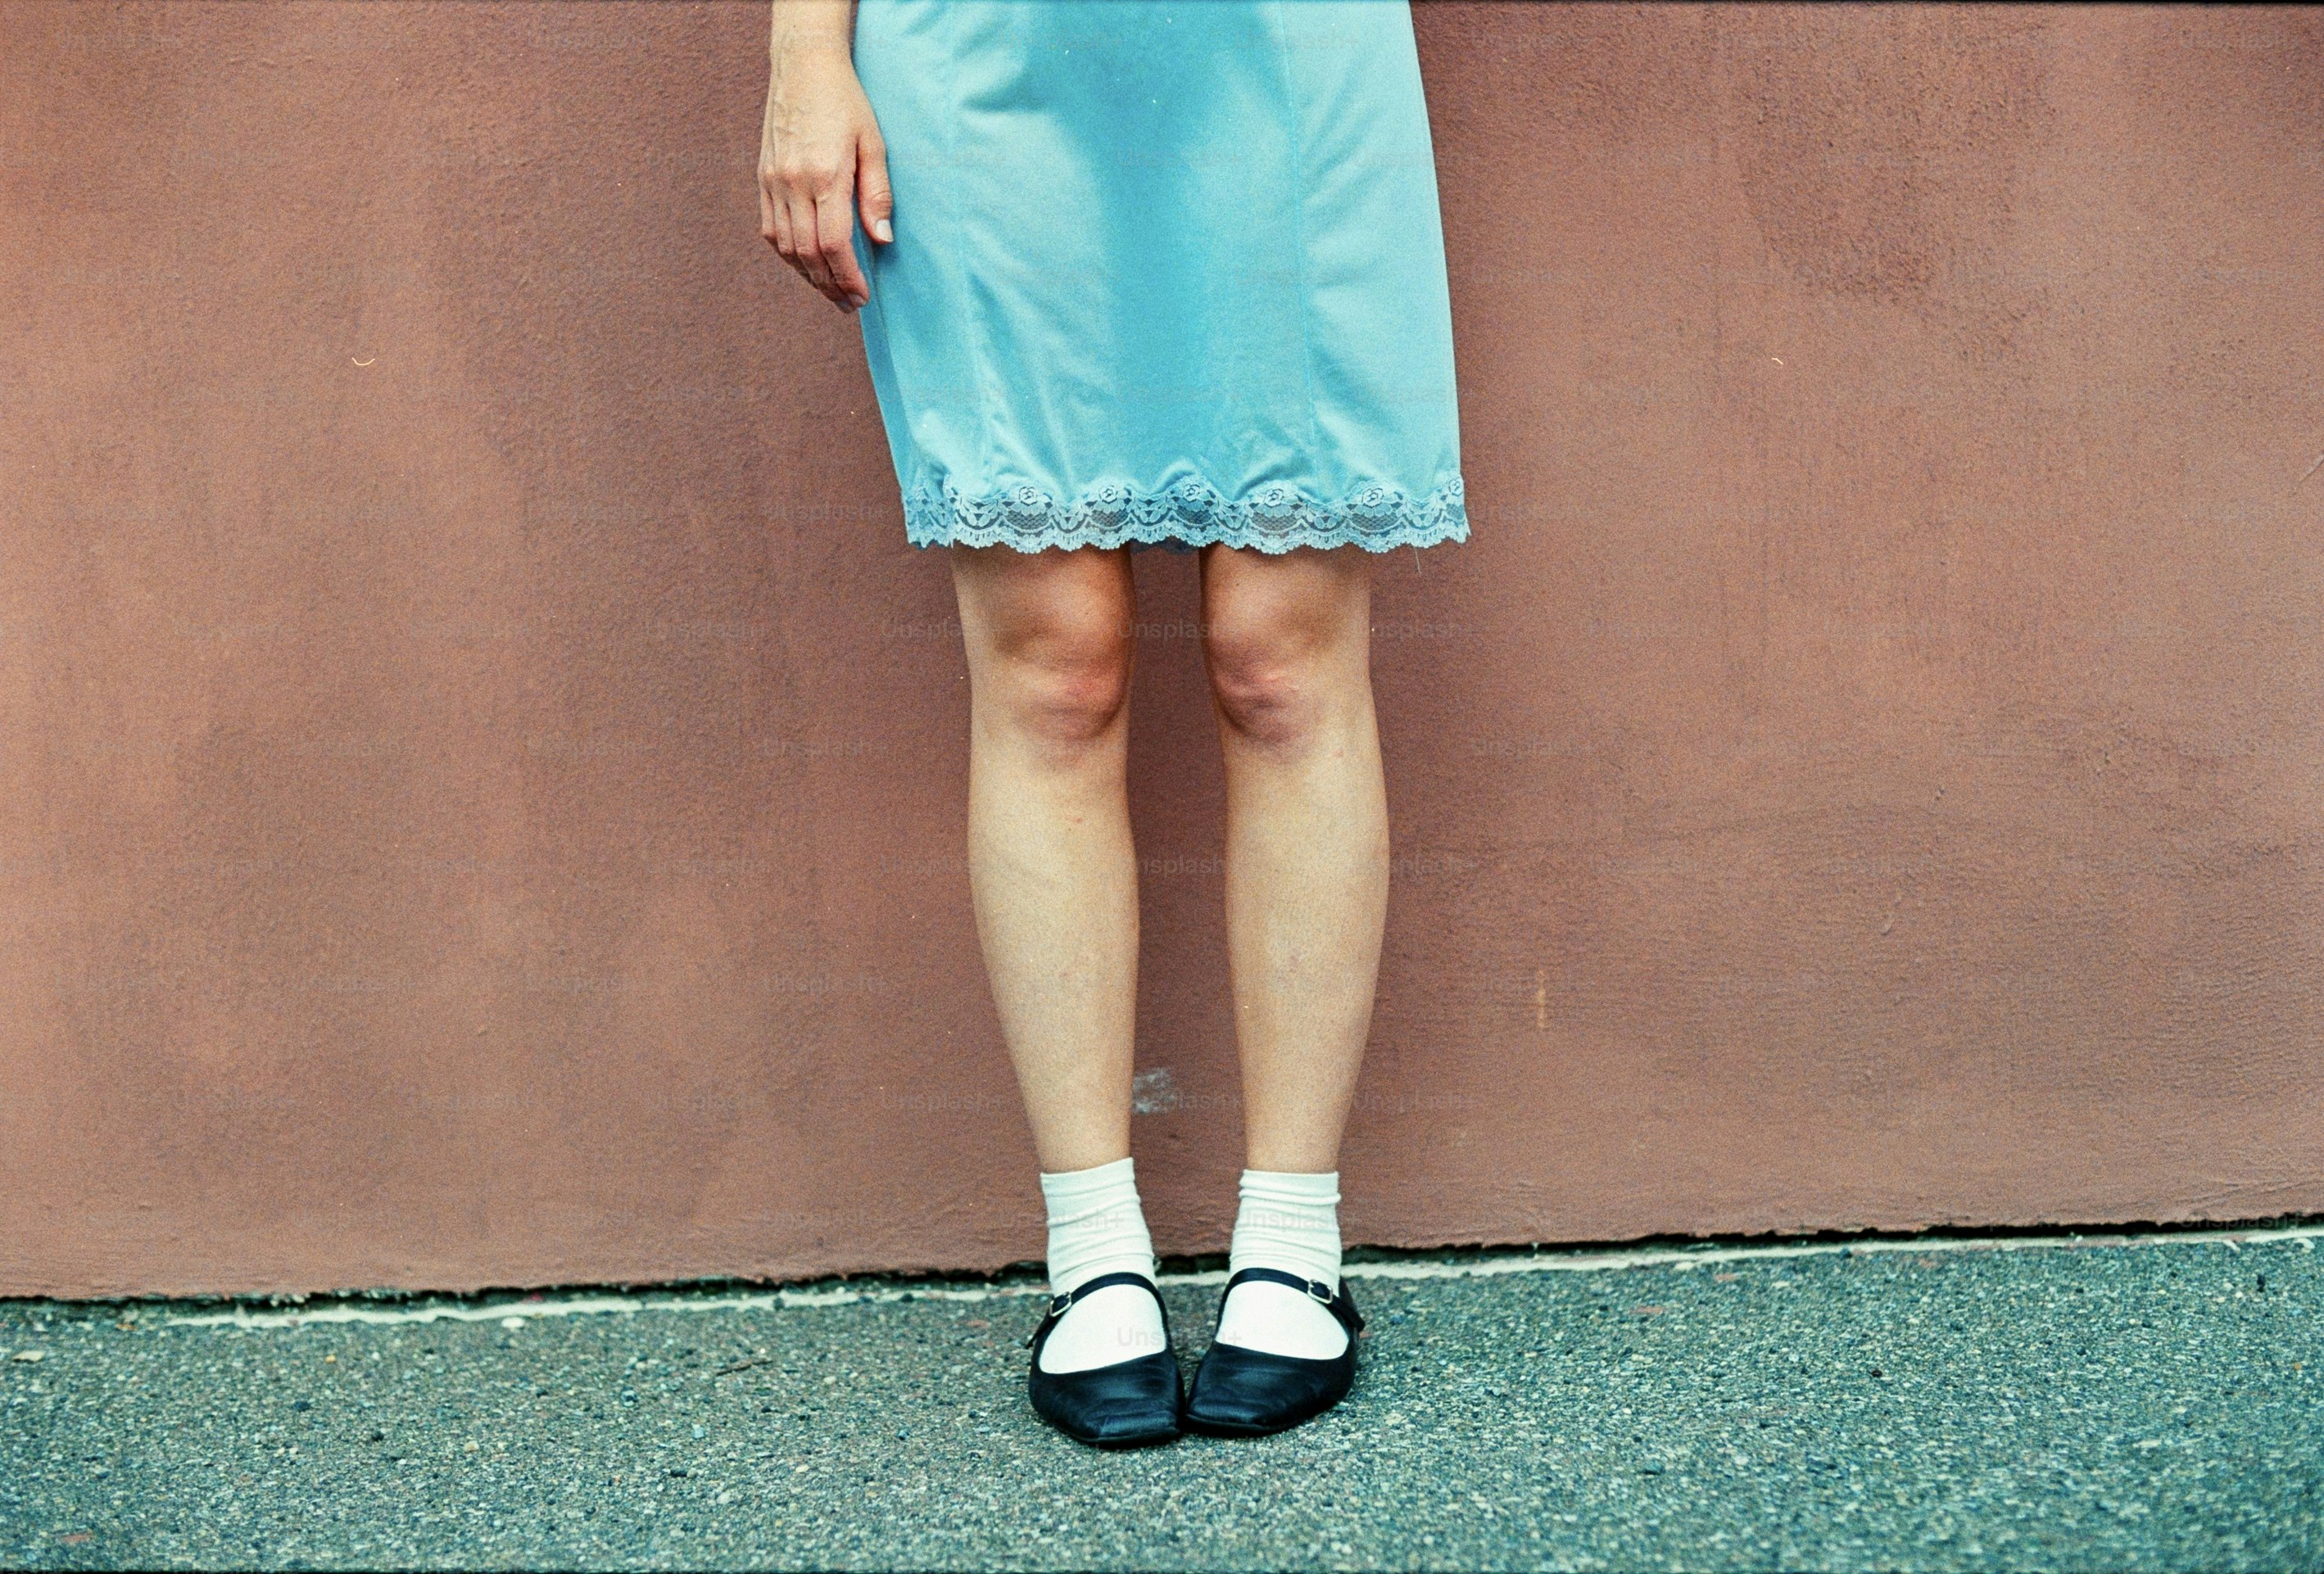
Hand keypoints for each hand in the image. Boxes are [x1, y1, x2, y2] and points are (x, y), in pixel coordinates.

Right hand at [758, 34, 891, 310]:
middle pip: (808, 253)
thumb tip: (882, 240)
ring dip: (809, 276)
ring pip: (786, 247)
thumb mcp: (873, 143)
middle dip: (830, 285)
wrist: (803, 67)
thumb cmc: (846, 102)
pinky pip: (771, 230)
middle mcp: (792, 182)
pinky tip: (807, 264)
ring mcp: (773, 182)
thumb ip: (877, 194)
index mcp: (824, 175)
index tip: (862, 296)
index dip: (848, 277)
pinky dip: (789, 254)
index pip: (834, 243)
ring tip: (831, 292)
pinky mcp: (763, 179)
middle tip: (849, 305)